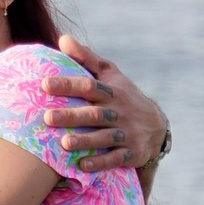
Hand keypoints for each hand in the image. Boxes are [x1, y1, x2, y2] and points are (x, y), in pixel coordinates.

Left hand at [42, 32, 167, 176]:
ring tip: (64, 143)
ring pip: (105, 137)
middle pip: (94, 114)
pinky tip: (82, 165)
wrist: (158, 127)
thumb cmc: (123, 97)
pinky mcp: (132, 153)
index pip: (89, 86)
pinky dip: (100, 163)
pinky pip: (116, 159)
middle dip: (71, 116)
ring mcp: (127, 133)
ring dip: (85, 141)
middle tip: (47, 117)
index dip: (68, 84)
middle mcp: (120, 112)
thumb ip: (86, 58)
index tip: (45, 84)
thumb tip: (62, 38)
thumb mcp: (111, 75)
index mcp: (112, 92)